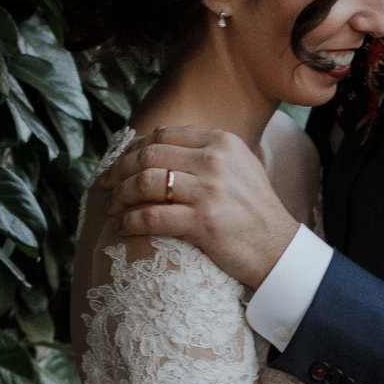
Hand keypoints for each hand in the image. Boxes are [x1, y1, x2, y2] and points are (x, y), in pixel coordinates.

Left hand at [101, 124, 298, 291]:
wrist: (277, 248)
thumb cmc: (254, 211)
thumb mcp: (240, 166)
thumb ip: (207, 152)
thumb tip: (161, 147)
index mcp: (222, 142)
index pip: (164, 135)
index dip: (135, 148)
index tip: (120, 163)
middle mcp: (214, 161)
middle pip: (149, 156)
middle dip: (119, 170)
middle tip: (105, 184)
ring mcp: (209, 191)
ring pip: (145, 183)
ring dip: (120, 195)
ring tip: (112, 207)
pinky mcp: (202, 222)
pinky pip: (151, 216)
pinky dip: (130, 221)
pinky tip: (124, 226)